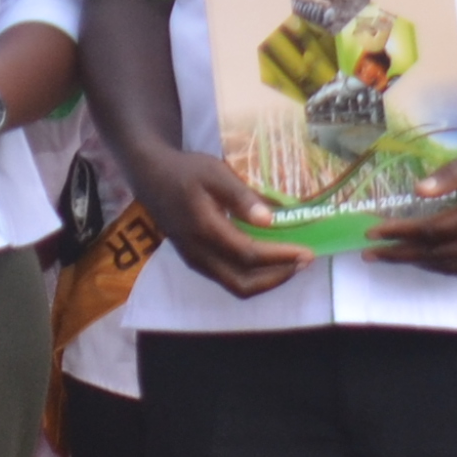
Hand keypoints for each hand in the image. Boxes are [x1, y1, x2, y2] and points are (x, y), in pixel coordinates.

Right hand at [124, 135, 300, 299]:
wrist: (151, 177)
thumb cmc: (185, 171)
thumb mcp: (214, 172)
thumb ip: (241, 196)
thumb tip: (270, 220)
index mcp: (204, 229)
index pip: (247, 254)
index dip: (279, 258)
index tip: (305, 252)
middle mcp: (198, 253)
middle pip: (242, 283)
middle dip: (277, 277)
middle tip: (304, 261)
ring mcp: (195, 260)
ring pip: (235, 285)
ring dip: (267, 279)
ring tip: (292, 262)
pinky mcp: (196, 260)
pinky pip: (228, 279)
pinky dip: (253, 275)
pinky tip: (269, 259)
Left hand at [361, 137, 456, 279]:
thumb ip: (449, 175)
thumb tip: (416, 190)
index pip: (429, 230)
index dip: (399, 233)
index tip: (373, 232)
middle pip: (435, 254)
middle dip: (400, 253)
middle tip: (371, 253)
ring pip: (451, 265)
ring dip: (419, 263)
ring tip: (393, 257)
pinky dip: (444, 267)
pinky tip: (429, 261)